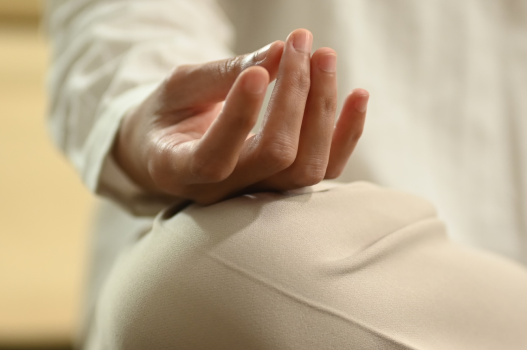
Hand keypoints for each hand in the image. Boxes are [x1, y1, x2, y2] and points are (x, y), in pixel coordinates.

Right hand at [113, 29, 370, 204]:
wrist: (168, 148)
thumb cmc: (167, 114)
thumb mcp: (179, 87)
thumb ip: (224, 74)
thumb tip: (280, 52)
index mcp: (178, 169)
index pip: (215, 158)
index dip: (240, 117)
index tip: (256, 71)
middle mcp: (221, 193)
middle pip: (275, 155)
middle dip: (294, 94)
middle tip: (298, 42)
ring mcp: (257, 194)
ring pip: (307, 167)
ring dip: (323, 108)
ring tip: (324, 56)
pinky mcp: (285, 186)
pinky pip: (327, 170)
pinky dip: (347, 132)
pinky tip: (358, 94)